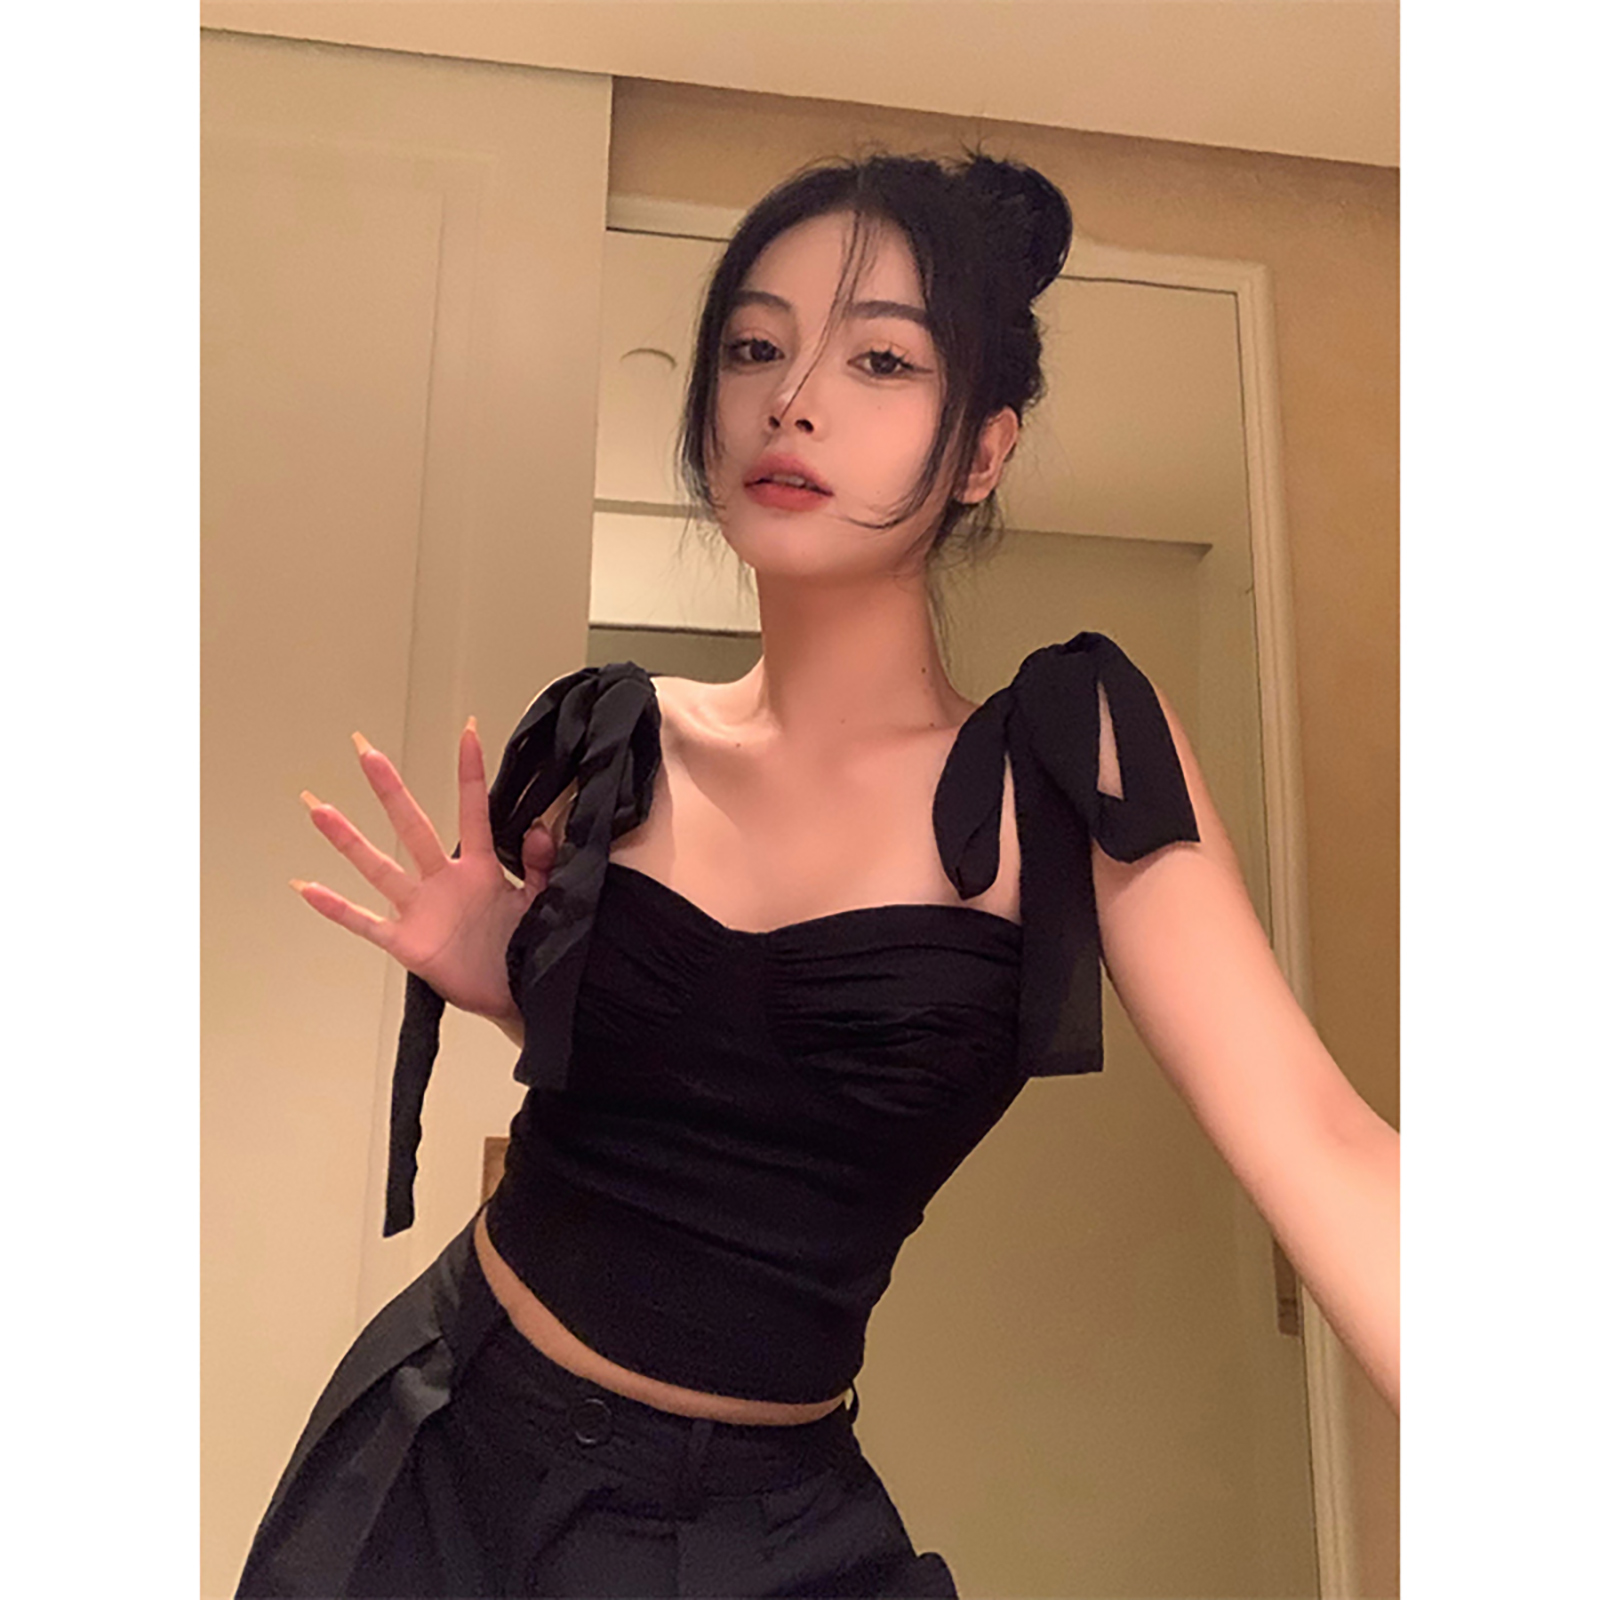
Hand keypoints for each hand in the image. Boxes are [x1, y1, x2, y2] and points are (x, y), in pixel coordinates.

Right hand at [290, 719, 551, 1024]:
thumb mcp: (544, 900)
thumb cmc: (529, 948)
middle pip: (413, 826)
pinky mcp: (408, 943)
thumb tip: (538, 827)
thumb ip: (541, 864)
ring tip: (319, 808)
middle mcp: (445, 881)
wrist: (519, 995)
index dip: (471, 773)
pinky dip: (337, 908)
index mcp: (481, 869)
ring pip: (379, 867)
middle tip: (365, 749)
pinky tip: (307, 887)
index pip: (474, 811)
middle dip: (389, 789)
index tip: (467, 732)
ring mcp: (422, 910)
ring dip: (348, 840)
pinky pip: (366, 922)